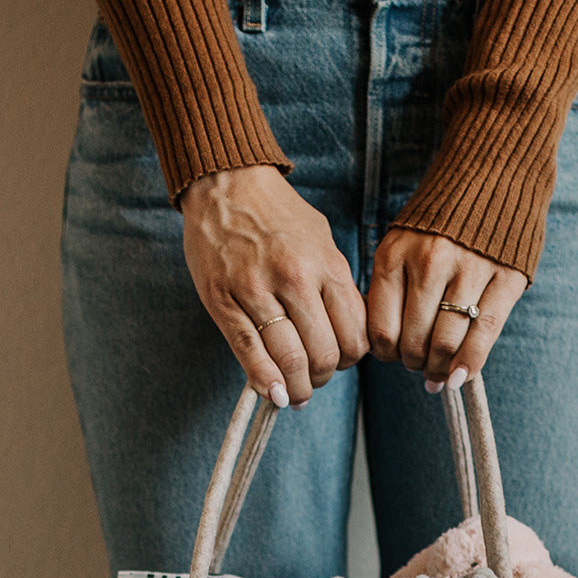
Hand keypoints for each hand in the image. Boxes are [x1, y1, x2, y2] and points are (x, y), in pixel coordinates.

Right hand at [180, 165, 368, 406]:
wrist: (226, 183)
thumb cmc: (278, 215)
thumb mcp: (322, 241)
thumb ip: (336, 286)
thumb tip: (346, 335)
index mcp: (327, 264)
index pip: (354, 334)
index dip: (350, 359)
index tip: (340, 360)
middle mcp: (296, 278)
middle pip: (323, 354)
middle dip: (323, 377)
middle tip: (315, 378)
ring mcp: (257, 290)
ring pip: (289, 360)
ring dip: (297, 388)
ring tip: (295, 391)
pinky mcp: (223, 299)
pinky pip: (248, 352)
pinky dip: (265, 382)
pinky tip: (274, 394)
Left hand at [366, 228, 527, 390]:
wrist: (493, 174)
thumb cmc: (440, 223)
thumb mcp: (401, 245)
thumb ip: (392, 290)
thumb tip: (387, 349)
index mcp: (394, 256)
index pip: (381, 330)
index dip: (387, 355)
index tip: (395, 357)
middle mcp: (429, 263)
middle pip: (414, 342)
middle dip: (415, 363)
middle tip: (421, 364)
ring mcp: (469, 270)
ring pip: (446, 343)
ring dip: (441, 367)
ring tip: (441, 369)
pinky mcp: (505, 277)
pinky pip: (484, 333)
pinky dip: (471, 363)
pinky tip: (462, 376)